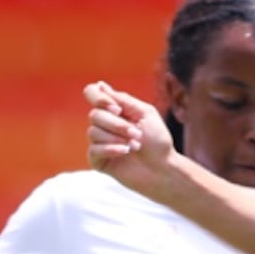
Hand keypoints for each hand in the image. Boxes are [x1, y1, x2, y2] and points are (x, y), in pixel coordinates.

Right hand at [85, 81, 175, 196]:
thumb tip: (100, 85)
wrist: (163, 168)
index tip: (117, 109)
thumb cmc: (157, 141)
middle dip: (117, 125)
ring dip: (117, 138)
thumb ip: (123, 100)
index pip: (92, 93)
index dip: (99, 98)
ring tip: (135, 146)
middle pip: (94, 115)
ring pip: (93, 132)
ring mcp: (99, 141)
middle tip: (137, 134)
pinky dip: (111, 149)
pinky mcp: (98, 159)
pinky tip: (125, 152)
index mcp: (114, 109)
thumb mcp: (145, 113)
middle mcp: (104, 123)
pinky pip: (93, 149)